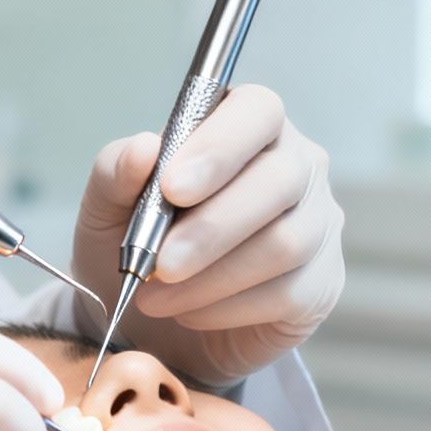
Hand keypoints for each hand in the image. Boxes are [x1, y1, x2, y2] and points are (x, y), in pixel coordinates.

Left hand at [72, 84, 344, 387]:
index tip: (172, 188)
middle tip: (159, 263)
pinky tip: (190, 312)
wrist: (150, 320)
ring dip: (212, 276)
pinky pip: (288, 293)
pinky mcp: (322, 282)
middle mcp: (297, 165)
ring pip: (285, 243)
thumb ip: (116, 171)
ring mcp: (318, 223)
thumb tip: (144, 150)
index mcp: (247, 125)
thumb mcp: (107, 206)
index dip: (220, 146)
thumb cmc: (137, 243)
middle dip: (213, 226)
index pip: (258, 110)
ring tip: (158, 295)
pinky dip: (227, 308)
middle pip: (280, 179)